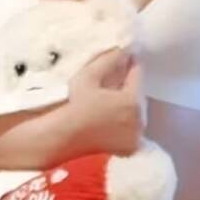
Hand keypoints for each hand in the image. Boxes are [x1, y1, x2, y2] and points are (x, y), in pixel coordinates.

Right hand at [0, 48, 143, 173]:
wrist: (58, 140)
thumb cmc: (72, 106)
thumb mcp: (88, 77)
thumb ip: (109, 60)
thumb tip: (123, 49)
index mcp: (133, 101)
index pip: (137, 73)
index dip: (126, 63)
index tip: (117, 58)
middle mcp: (140, 121)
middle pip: (136, 93)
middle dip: (126, 84)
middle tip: (109, 79)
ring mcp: (134, 138)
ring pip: (133, 111)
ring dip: (123, 103)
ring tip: (105, 98)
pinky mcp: (126, 150)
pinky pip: (128, 127)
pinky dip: (121, 121)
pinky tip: (105, 117)